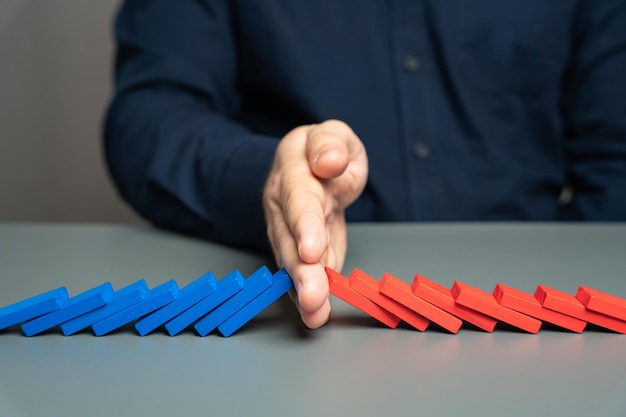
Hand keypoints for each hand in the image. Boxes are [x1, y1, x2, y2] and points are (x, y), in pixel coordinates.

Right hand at [263, 120, 367, 327]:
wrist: (310, 169)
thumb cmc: (322, 151)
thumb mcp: (331, 134)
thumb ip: (330, 142)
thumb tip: (329, 162)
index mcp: (293, 171)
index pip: (299, 199)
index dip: (304, 226)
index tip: (311, 251)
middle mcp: (283, 206)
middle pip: (289, 239)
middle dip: (301, 270)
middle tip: (313, 296)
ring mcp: (288, 232)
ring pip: (292, 262)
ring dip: (303, 289)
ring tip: (314, 312)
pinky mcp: (298, 252)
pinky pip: (301, 273)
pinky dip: (307, 296)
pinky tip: (314, 314)